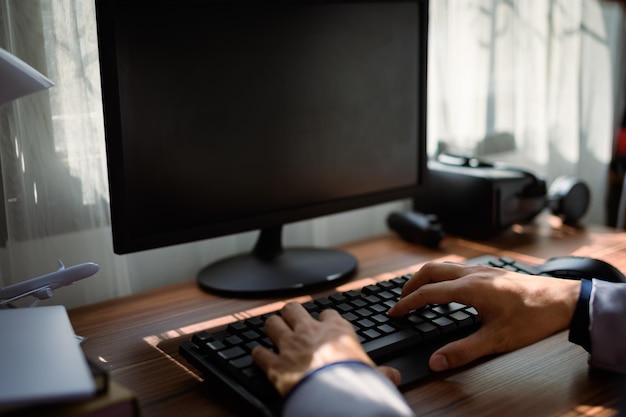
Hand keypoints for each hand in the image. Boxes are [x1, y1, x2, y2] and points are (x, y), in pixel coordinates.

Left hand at [252, 302, 400, 395]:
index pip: (329, 314)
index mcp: (336, 330)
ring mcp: (290, 346)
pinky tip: (259, 355)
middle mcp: (310, 332)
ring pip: (272, 323)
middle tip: (291, 319)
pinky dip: (258, 354)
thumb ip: (384, 373)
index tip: (324, 323)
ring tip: (273, 330)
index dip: (325, 318)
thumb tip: (395, 376)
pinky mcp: (275, 364)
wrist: (335, 396)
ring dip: (272, 327)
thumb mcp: (376, 376)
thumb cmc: (356, 382)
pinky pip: (259, 353)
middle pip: (293, 309)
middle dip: (291, 313)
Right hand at [388, 262, 580, 370]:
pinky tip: (450, 291)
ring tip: (420, 293)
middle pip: (430, 270)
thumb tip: (437, 361)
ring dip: (426, 278)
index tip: (394, 312)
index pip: (428, 293)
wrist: (565, 301)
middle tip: (401, 300)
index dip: (407, 303)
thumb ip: (463, 351)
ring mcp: (483, 270)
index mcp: (470, 288)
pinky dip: (442, 276)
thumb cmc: (533, 318)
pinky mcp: (492, 272)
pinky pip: (458, 268)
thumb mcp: (497, 340)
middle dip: (411, 284)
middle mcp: (473, 274)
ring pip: (444, 266)